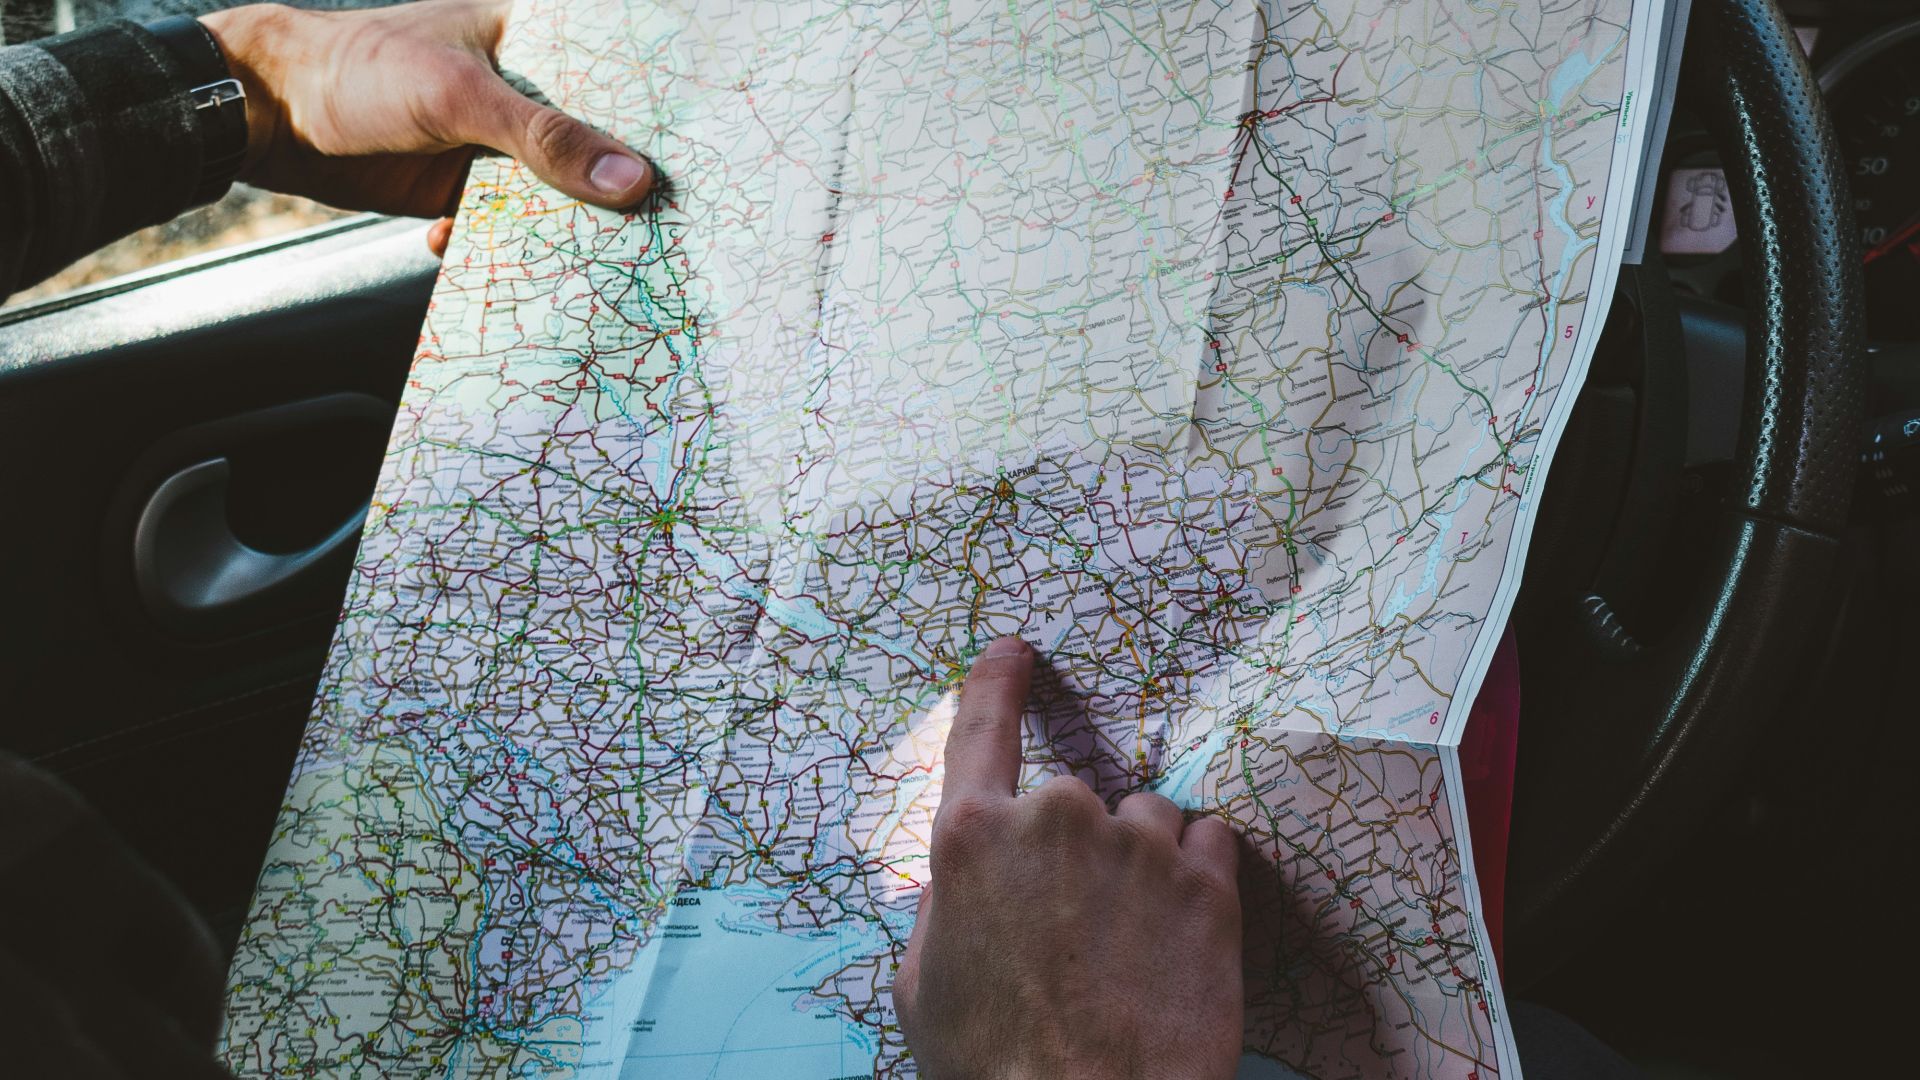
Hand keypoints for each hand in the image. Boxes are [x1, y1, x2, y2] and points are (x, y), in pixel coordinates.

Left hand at [200, 0, 654, 254]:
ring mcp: (500, 143)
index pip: (618, 69)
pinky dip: (516, 249)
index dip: (662, 110)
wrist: (273, 118)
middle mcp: (525, 90)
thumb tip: (633, 182)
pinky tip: (513, 265)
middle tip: (669, 223)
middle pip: (598, 142)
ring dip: (571, 227)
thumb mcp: (462, 98)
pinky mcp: (471, 189)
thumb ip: (547, 139)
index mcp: (533, 36)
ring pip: (560, 192)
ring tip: (603, 259)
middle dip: (623, 185)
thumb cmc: (361, 71)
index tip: (705, 152)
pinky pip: (515, 226)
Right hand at [895, 637, 1243, 1079]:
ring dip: (1141, 862)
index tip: (1015, 653)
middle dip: (1076, 850)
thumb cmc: (993, 1065)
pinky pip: (1210, 842)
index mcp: (973, 839)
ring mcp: (1139, 846)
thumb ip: (943, 906)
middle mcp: (1057, 819)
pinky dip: (1198, 876)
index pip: (982, 727)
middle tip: (1074, 931)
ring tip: (1132, 943)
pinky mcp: (1209, 884)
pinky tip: (1179, 935)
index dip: (998, 681)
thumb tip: (964, 878)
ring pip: (1146, 819)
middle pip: (1073, 798)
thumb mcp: (923, 986)